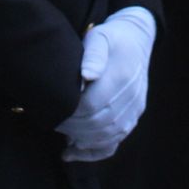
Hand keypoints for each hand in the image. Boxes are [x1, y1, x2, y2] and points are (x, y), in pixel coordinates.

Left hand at [55, 7, 154, 161]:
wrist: (137, 40)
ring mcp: (134, 109)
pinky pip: (115, 142)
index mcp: (121, 77)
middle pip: (98, 124)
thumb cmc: (112, 37)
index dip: (69, 112)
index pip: (90, 106)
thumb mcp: (100, 37)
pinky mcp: (133, 117)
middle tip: (51, 122)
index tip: (51, 109)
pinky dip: (95, 151)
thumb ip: (93, 55)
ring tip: (61, 135)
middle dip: (72, 128)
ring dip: (82, 140)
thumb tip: (86, 76)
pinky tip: (74, 151)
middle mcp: (131, 97)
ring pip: (107, 136)